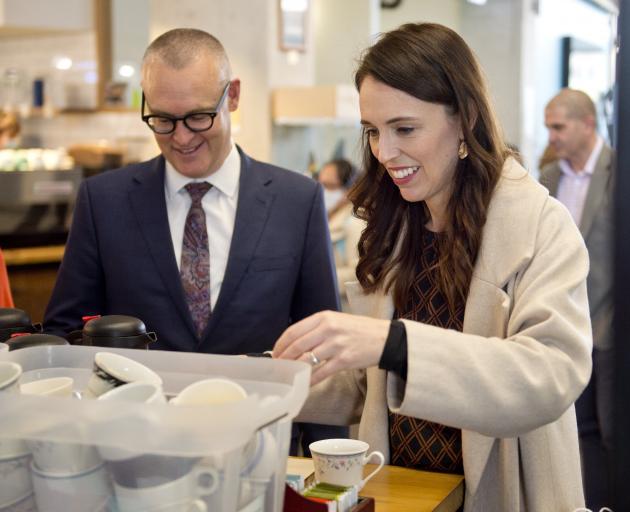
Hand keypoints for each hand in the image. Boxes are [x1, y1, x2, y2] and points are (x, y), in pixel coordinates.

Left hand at [272, 310, 389, 384]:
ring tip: (288, 375)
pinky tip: (304, 383)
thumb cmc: (359, 330)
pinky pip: (321, 372)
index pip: (294, 331)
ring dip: (294, 369)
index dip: (280, 344)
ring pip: (307, 360)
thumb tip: (294, 343)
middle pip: (297, 346)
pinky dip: (310, 380)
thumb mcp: (336, 320)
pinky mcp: (344, 360)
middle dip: (284, 359)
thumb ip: (317, 328)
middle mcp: (328, 329)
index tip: (275, 353)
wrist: (385, 338)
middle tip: (278, 367)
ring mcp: (336, 345)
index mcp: (324, 317)